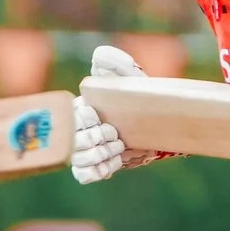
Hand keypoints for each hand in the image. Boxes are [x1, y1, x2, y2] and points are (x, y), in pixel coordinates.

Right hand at [71, 44, 167, 184]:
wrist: (159, 121)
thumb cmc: (140, 95)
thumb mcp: (129, 76)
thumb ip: (114, 62)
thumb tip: (98, 56)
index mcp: (81, 107)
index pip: (69, 117)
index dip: (83, 120)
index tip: (97, 116)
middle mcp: (79, 128)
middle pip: (73, 140)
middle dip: (94, 139)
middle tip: (115, 135)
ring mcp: (86, 149)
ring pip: (78, 158)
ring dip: (98, 155)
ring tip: (118, 148)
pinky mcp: (96, 165)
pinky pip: (84, 174)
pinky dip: (96, 171)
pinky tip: (113, 163)